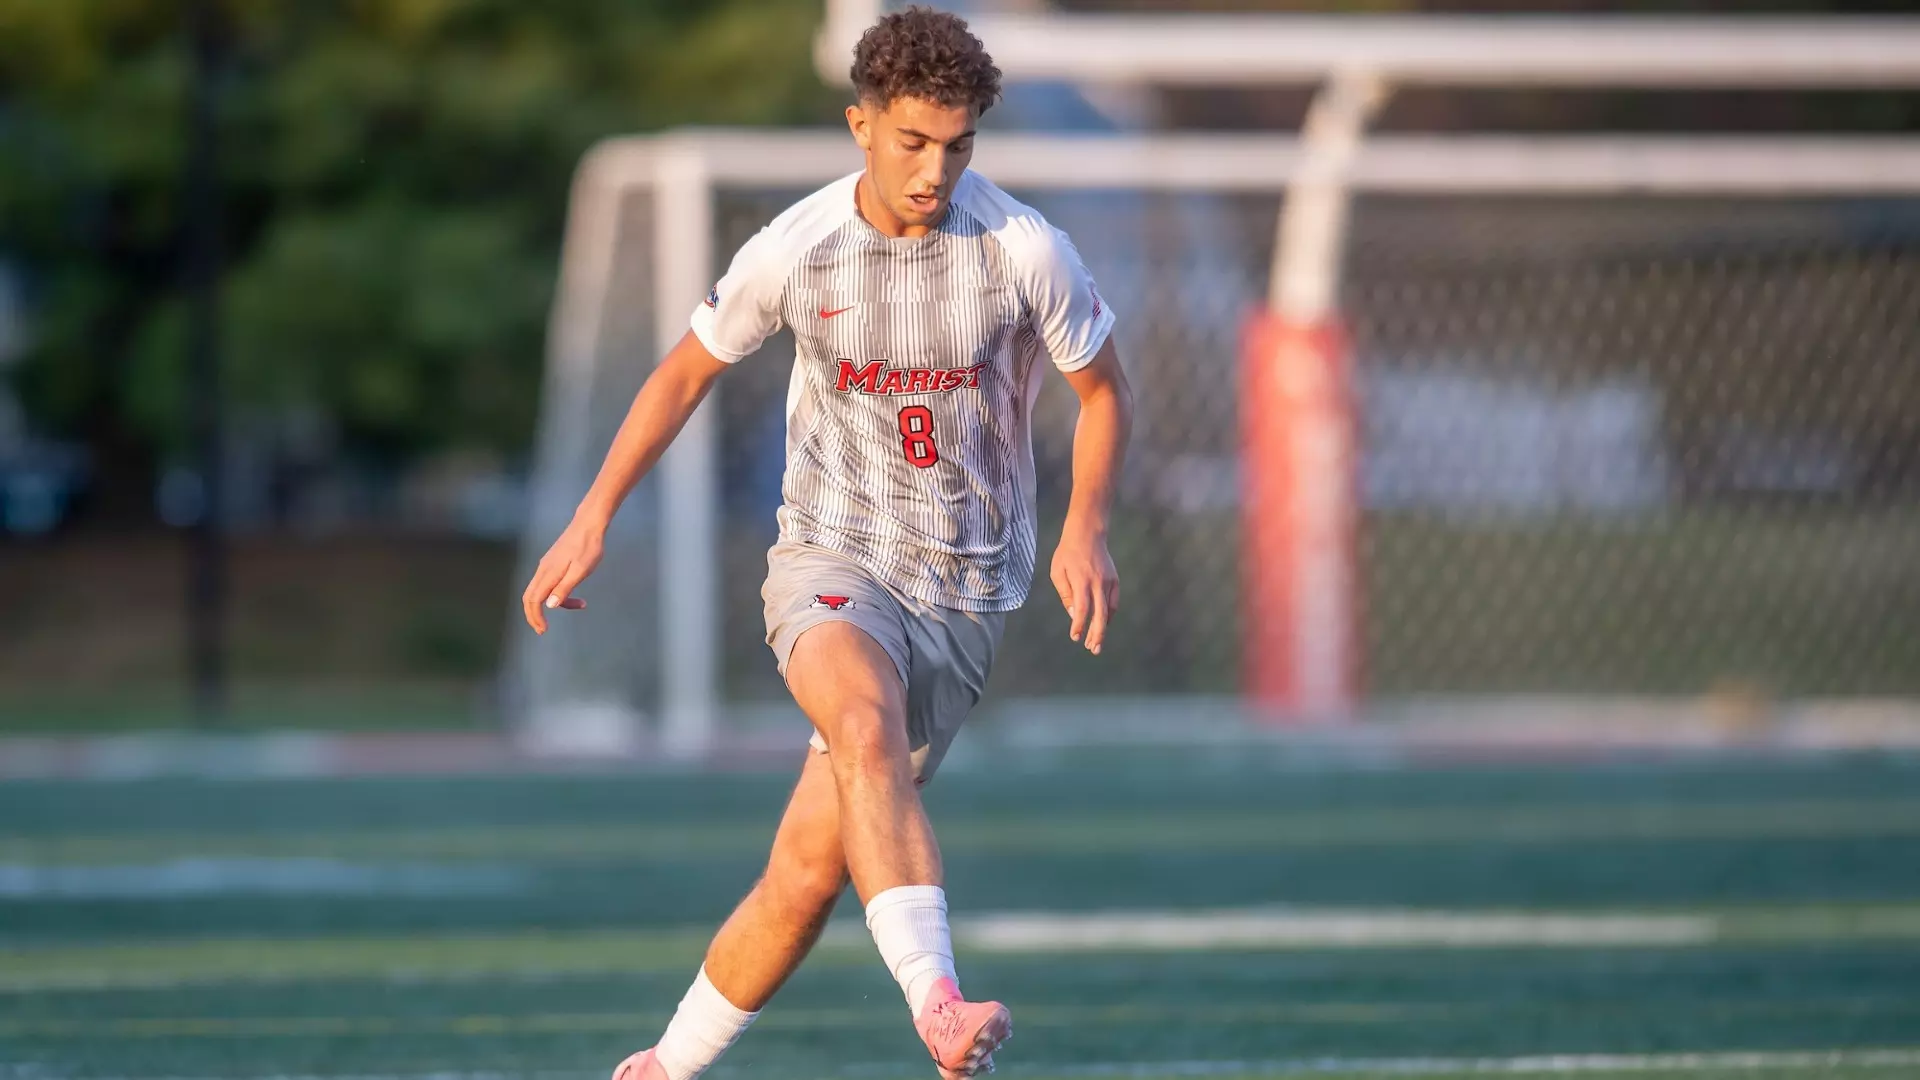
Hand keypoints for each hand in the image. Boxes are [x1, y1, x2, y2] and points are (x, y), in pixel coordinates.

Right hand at [521, 516, 602, 633]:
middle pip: (530, 597)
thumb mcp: (581, 570)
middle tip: (544, 630)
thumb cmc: (588, 547)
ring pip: (539, 591)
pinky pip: (548, 583)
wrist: (589, 525)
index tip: (544, 630)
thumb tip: (550, 605)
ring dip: (552, 604)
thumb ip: (565, 588)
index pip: (534, 600)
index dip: (536, 617)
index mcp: (548, 573)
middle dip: (534, 615)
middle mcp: (543, 570)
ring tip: (579, 605)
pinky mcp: (552, 563)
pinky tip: (577, 593)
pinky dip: (558, 593)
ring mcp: (546, 565)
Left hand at [1048, 525, 1117, 655]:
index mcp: (1081, 580)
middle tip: (1094, 650)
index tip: (1076, 638)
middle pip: (1100, 614)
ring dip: (1103, 628)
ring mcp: (1109, 582)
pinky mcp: (1115, 580)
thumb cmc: (1067, 553)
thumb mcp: (1057, 571)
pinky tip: (1102, 624)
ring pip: (1109, 610)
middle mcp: (1097, 582)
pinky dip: (1108, 615)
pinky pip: (1113, 602)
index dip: (1079, 625)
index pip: (1082, 608)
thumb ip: (1065, 594)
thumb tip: (1074, 614)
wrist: (1088, 534)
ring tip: (1097, 643)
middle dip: (1097, 634)